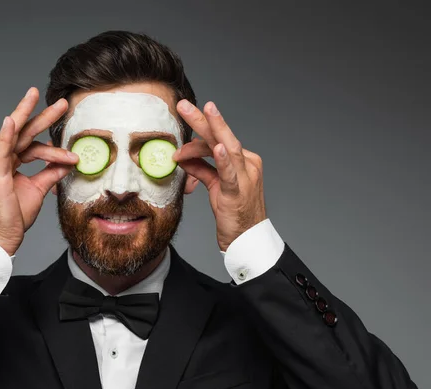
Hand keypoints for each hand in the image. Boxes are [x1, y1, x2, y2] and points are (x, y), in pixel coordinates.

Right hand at [0, 87, 78, 255]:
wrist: (3, 236)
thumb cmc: (15, 215)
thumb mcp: (39, 189)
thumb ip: (51, 173)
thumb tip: (68, 162)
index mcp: (9, 162)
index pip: (32, 144)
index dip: (53, 143)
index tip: (72, 148)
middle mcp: (1, 158)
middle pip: (25, 132)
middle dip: (44, 115)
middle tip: (62, 103)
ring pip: (19, 136)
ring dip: (37, 119)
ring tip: (58, 108)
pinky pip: (1, 150)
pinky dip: (6, 135)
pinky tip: (12, 120)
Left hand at [174, 100, 266, 251]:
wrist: (247, 240)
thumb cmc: (233, 213)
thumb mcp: (214, 186)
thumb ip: (201, 169)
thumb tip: (183, 157)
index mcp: (243, 162)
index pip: (217, 141)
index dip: (197, 133)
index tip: (184, 117)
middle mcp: (247, 164)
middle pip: (221, 137)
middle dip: (203, 118)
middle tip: (184, 104)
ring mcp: (245, 177)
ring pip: (227, 147)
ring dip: (211, 129)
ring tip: (198, 112)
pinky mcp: (238, 192)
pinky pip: (230, 174)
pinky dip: (225, 160)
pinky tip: (219, 147)